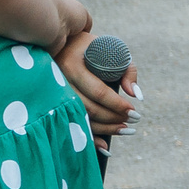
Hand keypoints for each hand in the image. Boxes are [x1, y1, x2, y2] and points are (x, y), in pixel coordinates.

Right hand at [53, 23, 136, 141]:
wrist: (64, 41)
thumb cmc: (94, 46)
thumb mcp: (113, 50)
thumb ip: (128, 70)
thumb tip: (137, 95)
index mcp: (72, 65)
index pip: (98, 91)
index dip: (118, 105)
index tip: (135, 112)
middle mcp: (58, 79)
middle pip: (88, 108)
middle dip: (113, 119)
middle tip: (133, 123)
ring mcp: (51, 91)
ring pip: (78, 117)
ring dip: (104, 129)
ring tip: (126, 131)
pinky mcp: (51, 100)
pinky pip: (69, 122)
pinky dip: (87, 136)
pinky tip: (104, 147)